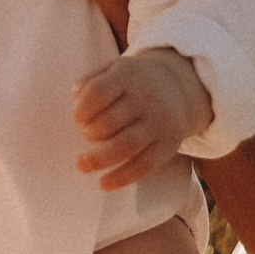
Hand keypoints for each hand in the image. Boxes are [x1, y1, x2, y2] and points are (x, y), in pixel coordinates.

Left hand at [73, 45, 212, 189]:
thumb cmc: (133, 83)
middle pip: (109, 122)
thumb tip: (75, 99)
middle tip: (86, 135)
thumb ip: (91, 81)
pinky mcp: (168, 145)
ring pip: (126, 145)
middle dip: (90, 133)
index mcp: (127, 76)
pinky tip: (104, 184)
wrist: (179, 87)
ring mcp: (158, 123)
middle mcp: (145, 98)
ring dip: (99, 159)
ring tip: (82, 165)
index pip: (98, 92)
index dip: (82, 110)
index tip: (78, 119)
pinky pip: (144, 165)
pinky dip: (122, 178)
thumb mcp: (114, 69)